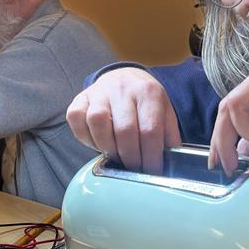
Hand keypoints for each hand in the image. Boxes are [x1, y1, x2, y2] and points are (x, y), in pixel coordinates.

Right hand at [66, 67, 180, 172]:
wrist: (124, 76)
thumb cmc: (145, 101)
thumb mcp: (165, 112)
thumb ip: (169, 136)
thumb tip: (171, 163)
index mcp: (148, 93)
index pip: (150, 130)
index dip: (151, 157)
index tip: (152, 171)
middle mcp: (122, 89)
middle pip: (124, 130)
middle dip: (131, 157)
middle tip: (134, 168)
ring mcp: (99, 92)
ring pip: (97, 122)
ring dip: (107, 147)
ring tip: (117, 155)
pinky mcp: (80, 97)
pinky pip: (76, 119)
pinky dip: (85, 137)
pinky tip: (98, 142)